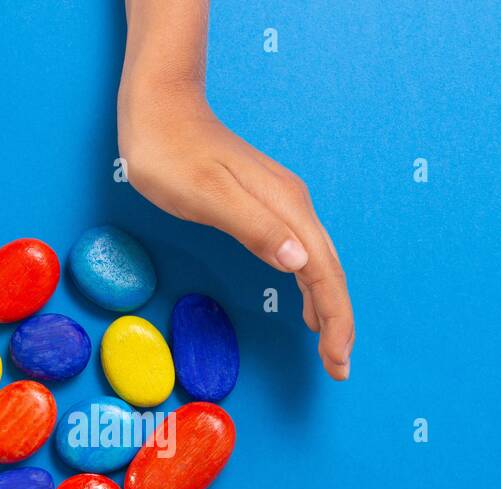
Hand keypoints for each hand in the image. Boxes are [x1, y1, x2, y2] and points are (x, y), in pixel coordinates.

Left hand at [119, 89, 353, 379]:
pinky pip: (301, 255)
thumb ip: (253, 228)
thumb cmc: (171, 154)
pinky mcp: (266, 205)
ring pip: (318, 265)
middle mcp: (293, 207)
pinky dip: (310, 287)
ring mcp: (282, 205)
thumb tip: (297, 262)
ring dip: (328, 308)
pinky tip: (305, 306)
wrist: (160, 107)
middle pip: (330, 272)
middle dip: (339, 323)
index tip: (338, 361)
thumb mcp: (206, 196)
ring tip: (329, 348)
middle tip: (339, 368)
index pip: (324, 274)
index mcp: (286, 209)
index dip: (336, 320)